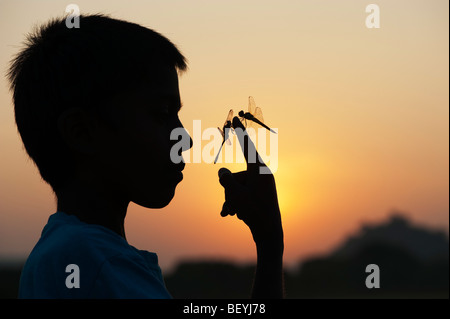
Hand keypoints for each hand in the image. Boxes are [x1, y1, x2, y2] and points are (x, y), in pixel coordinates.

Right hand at [218, 117, 282, 248]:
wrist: (270, 234)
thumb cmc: (254, 213)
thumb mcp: (236, 195)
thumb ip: (225, 179)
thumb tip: (221, 171)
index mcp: (260, 170)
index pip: (247, 147)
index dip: (240, 133)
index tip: (235, 119)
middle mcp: (261, 175)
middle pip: (235, 174)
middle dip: (228, 189)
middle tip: (230, 204)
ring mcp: (261, 185)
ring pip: (236, 186)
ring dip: (230, 199)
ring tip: (231, 212)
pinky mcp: (259, 194)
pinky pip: (242, 193)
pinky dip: (235, 203)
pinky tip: (231, 215)